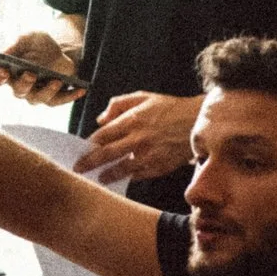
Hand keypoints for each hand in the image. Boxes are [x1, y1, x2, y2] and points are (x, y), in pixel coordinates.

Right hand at [0, 31, 81, 105]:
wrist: (59, 49)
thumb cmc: (38, 44)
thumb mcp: (28, 38)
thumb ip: (16, 44)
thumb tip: (4, 54)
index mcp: (9, 73)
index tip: (3, 70)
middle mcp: (20, 87)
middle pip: (19, 90)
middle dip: (24, 83)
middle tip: (31, 73)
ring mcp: (37, 94)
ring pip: (38, 98)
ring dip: (47, 90)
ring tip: (56, 80)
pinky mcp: (54, 98)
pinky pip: (61, 100)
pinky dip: (71, 95)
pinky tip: (81, 88)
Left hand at [76, 91, 199, 181]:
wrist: (198, 122)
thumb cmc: (169, 108)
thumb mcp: (143, 97)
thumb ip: (118, 104)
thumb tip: (101, 119)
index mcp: (132, 120)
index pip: (102, 136)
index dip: (89, 144)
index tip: (81, 150)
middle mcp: (138, 139)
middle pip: (106, 154)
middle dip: (89, 163)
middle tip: (78, 169)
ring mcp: (149, 155)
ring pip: (121, 169)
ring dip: (106, 175)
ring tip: (98, 179)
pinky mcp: (159, 167)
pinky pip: (138, 176)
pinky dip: (128, 178)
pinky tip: (121, 179)